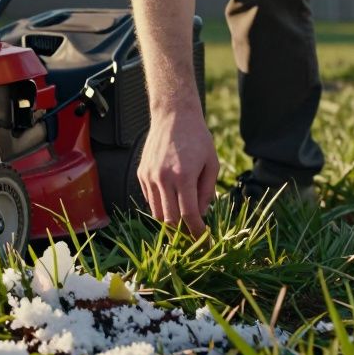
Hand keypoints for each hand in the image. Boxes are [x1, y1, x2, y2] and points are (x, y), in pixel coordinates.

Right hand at [137, 103, 218, 236]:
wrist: (173, 115)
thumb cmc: (198, 138)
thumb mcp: (212, 163)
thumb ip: (207, 191)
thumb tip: (201, 213)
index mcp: (184, 176)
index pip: (189, 214)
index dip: (197, 231)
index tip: (203, 238)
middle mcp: (163, 178)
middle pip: (170, 219)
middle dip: (182, 231)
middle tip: (192, 235)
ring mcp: (149, 176)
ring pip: (157, 212)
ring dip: (169, 221)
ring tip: (181, 221)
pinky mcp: (142, 173)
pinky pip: (150, 199)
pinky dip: (160, 205)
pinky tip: (171, 200)